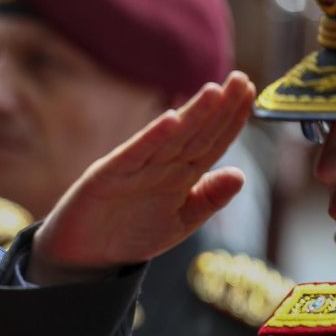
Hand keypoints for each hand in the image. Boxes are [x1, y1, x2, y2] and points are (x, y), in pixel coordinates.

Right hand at [28, 72, 255, 284]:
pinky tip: (170, 120)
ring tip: (215, 91)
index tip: (251, 92)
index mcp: (179, 176)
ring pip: (169, 139)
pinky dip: (152, 138)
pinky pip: (133, 155)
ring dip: (192, 115)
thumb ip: (207, 200)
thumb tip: (239, 174)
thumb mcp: (179, 223)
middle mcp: (159, 167)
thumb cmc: (129, 235)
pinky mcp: (107, 176)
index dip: (232, 120)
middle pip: (195, 134)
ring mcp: (133, 169)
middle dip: (219, 108)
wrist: (84, 256)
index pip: (212, 142)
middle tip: (242, 79)